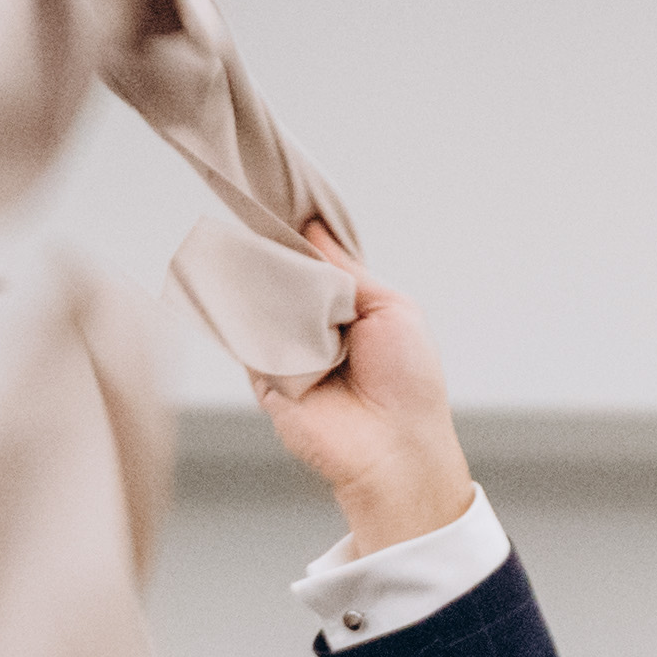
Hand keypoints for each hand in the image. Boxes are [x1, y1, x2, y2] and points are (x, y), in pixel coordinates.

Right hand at [252, 215, 474, 557]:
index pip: (314, 266)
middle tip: (261, 222)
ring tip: (260, 261)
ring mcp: (287, 353)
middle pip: (283, 279)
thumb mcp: (391, 309)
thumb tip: (314, 231)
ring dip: (262, 283)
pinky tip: (251, 298)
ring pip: (261, 303)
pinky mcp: (264, 377)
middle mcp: (315, 330)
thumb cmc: (409, 383)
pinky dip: (248, 318)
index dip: (298, 240)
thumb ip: (349, 271)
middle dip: (276, 255)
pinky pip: (246, 339)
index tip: (281, 207)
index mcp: (348, 311)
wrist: (395, 448)